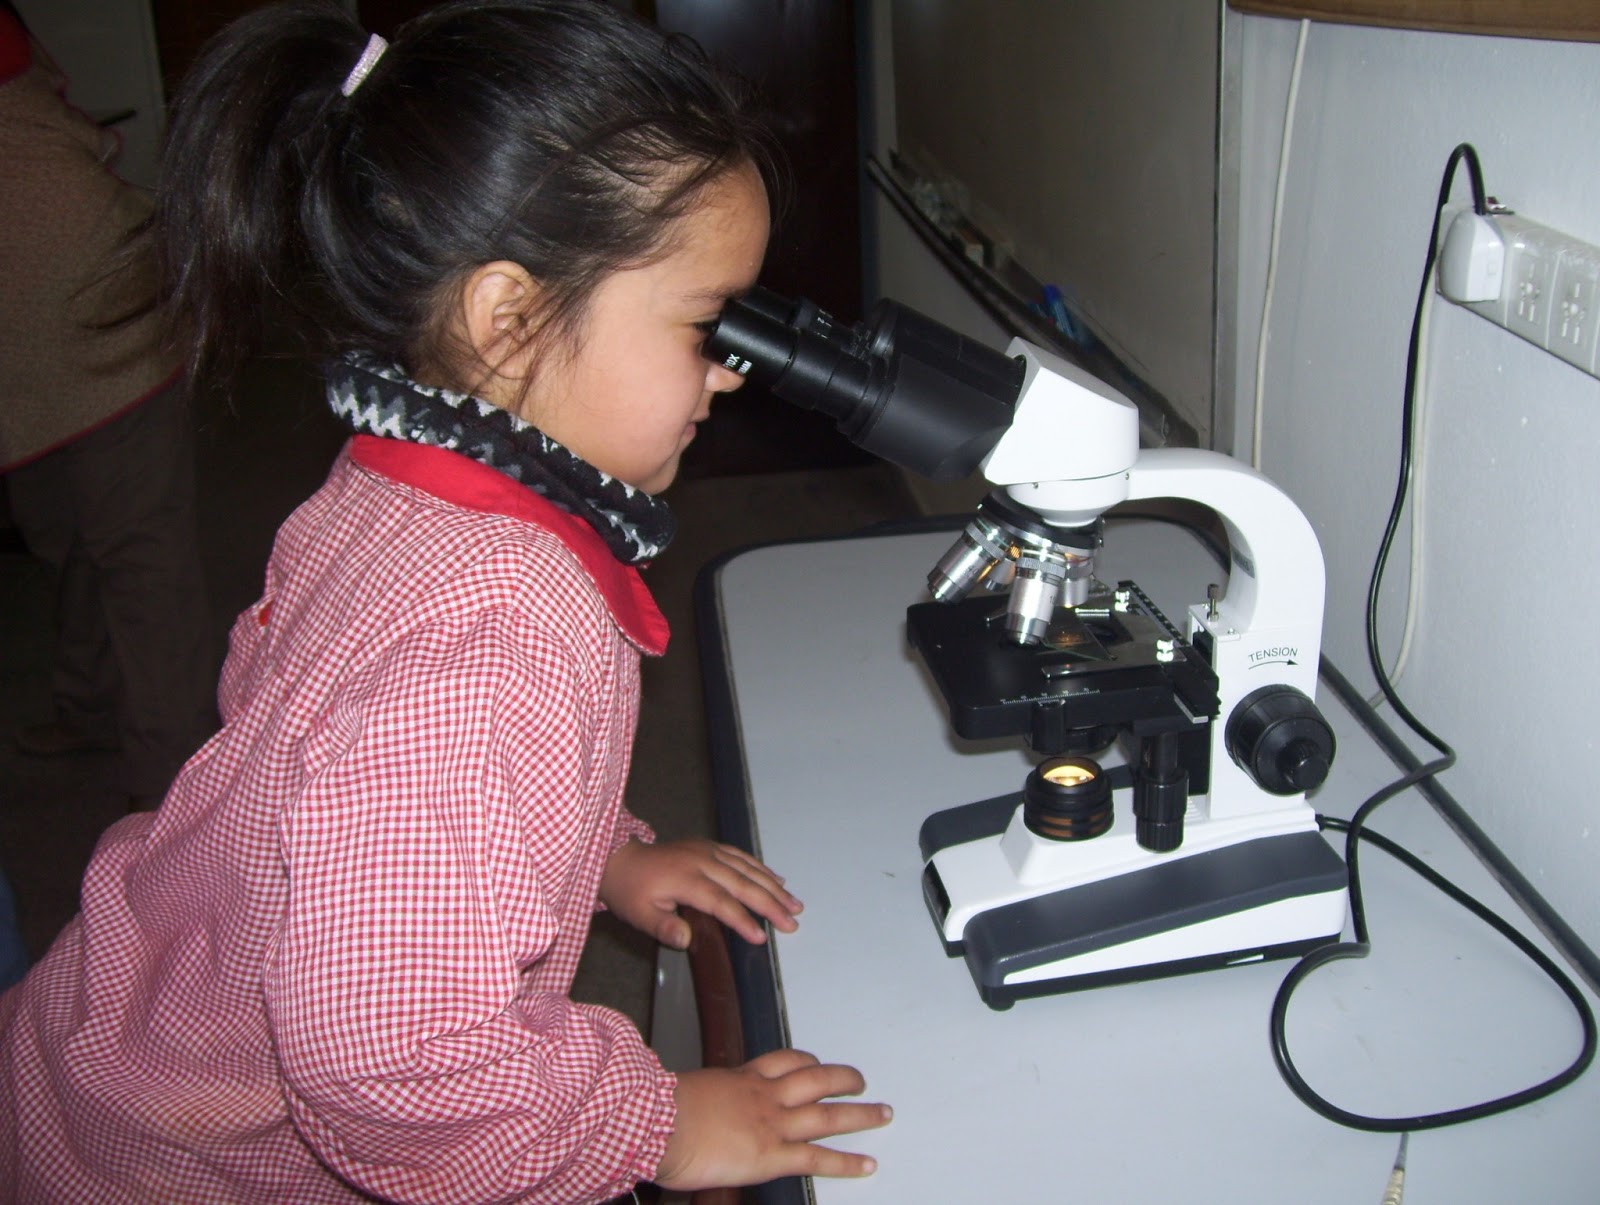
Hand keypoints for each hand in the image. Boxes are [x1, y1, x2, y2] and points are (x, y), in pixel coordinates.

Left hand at [599, 838, 801, 948]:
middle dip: (770, 904)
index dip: (743, 920)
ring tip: (794, 904)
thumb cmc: (630, 892)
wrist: (620, 860)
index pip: (721, 902)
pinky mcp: (709, 847)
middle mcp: (701, 861)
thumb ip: (663, 927)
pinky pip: (741, 856)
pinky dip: (761, 868)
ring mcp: (707, 851)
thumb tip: (686, 939)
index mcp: (685, 879)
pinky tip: (777, 880)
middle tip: (792, 922)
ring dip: (773, 887)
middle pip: (743, 883)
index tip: (762, 937)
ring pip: (748, 868)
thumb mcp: (638, 915)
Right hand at [655, 1050, 890, 1189]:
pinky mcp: (772, 1156)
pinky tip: (867, 1165)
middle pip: (816, 1080)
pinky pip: (818, 1159)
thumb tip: (691, 1105)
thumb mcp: (687, 1091)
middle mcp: (764, 1096)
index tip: (818, 1063)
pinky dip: (846, 1162)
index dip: (807, 1062)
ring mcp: (772, 1124)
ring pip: (827, 1115)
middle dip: (843, 1080)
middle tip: (861, 1082)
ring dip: (860, 1115)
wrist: (657, 1123)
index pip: (784, 1061)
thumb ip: (701, 1097)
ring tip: (882, 1113)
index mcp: (742, 1078)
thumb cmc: (659, 1109)